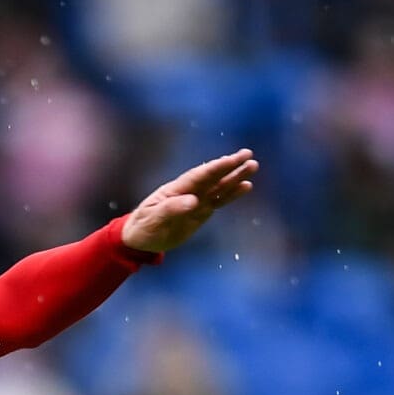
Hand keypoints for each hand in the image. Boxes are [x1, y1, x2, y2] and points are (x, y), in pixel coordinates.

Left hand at [121, 149, 257, 254]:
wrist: (140, 239)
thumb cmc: (143, 226)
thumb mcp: (153, 218)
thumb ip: (172, 209)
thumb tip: (194, 202)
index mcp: (176, 189)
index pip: (199, 176)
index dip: (215, 168)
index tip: (231, 160)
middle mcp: (189, 192)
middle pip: (213, 177)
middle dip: (230, 167)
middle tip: (248, 155)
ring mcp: (197, 201)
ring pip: (219, 188)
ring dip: (235, 178)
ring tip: (252, 167)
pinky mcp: (201, 213)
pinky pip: (219, 202)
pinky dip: (232, 195)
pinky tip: (245, 187)